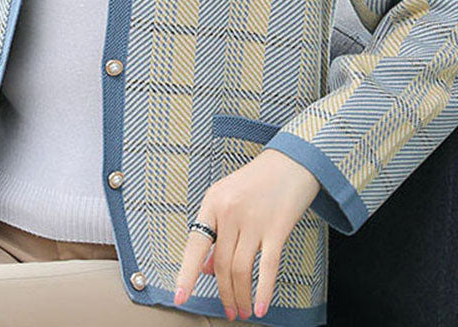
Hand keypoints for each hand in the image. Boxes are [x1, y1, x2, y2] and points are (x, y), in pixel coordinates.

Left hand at [173, 148, 320, 321]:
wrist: (292, 161)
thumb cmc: (258, 180)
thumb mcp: (228, 197)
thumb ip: (216, 231)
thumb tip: (204, 269)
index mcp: (213, 201)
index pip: (195, 243)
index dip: (186, 273)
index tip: (180, 296)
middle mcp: (230, 211)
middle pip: (220, 263)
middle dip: (223, 293)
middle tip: (228, 311)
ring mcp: (253, 219)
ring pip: (240, 269)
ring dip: (240, 296)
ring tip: (242, 311)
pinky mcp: (277, 228)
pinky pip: (266, 267)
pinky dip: (262, 292)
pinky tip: (260, 307)